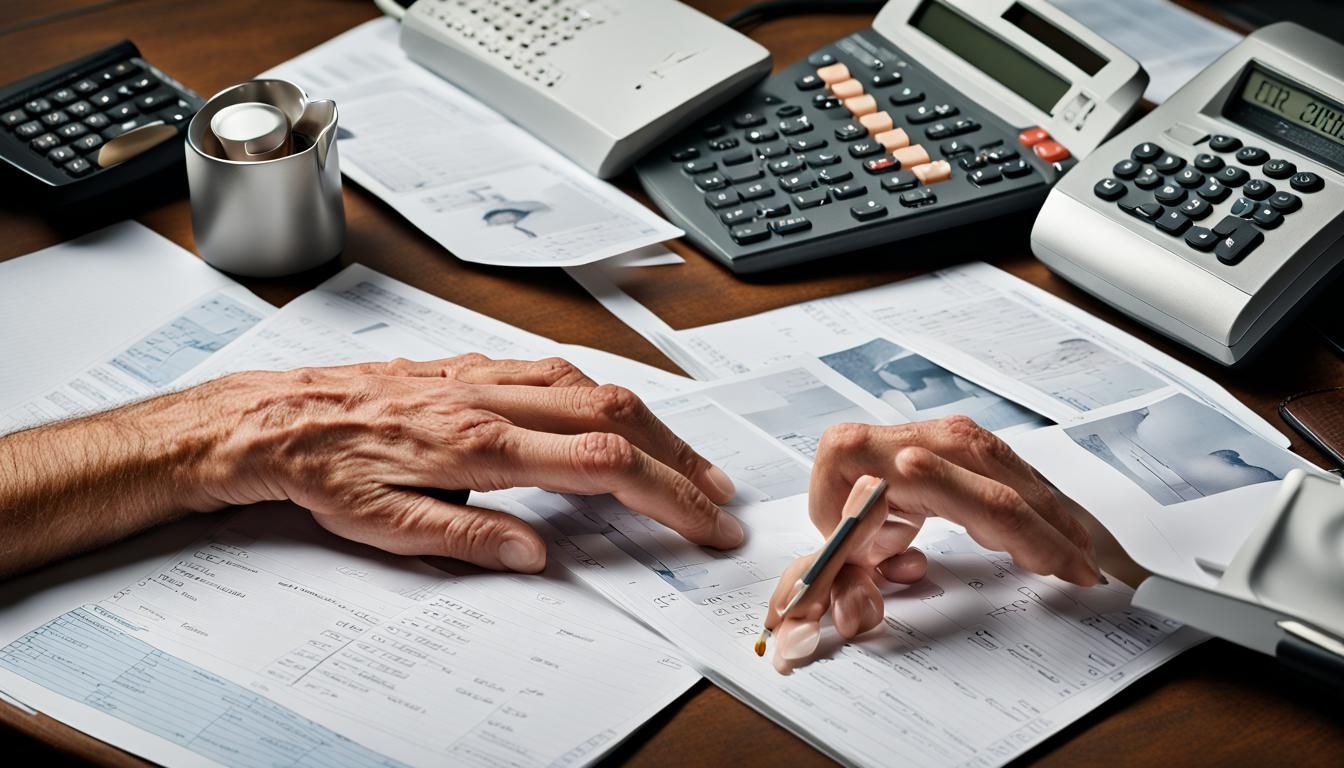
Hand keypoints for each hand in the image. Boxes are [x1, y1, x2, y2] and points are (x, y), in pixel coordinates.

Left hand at [202, 354, 739, 571]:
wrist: (274, 417)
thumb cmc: (323, 470)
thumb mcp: (384, 527)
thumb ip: (468, 538)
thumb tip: (537, 555)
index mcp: (480, 446)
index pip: (602, 466)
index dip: (666, 494)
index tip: (704, 519)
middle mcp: (493, 401)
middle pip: (618, 417)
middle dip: (680, 460)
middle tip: (718, 494)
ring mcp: (486, 377)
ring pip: (595, 386)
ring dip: (652, 424)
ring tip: (684, 460)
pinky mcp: (473, 366)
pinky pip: (557, 370)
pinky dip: (603, 392)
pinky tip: (616, 411)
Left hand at [763, 416, 1100, 672]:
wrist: (830, 500)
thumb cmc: (835, 532)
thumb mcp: (834, 567)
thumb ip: (844, 594)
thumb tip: (859, 615)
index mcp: (855, 457)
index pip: (952, 493)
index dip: (1011, 533)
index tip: (1053, 568)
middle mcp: (895, 435)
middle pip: (987, 472)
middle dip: (1043, 526)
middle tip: (1083, 567)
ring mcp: (927, 432)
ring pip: (1001, 464)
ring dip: (1046, 510)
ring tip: (1079, 549)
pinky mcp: (948, 439)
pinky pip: (1001, 464)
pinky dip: (1032, 497)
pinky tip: (1054, 526)